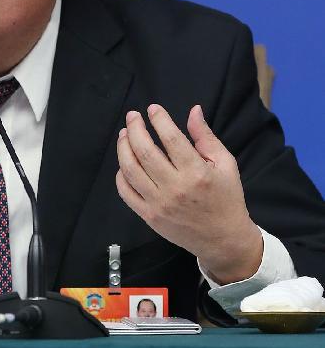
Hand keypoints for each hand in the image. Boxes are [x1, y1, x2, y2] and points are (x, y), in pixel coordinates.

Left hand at [115, 104, 262, 283]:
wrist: (223, 238)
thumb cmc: (226, 197)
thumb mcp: (225, 164)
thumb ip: (205, 136)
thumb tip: (193, 110)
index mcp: (196, 173)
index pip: (171, 139)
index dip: (159, 120)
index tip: (153, 109)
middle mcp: (175, 188)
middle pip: (145, 152)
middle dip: (135, 129)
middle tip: (132, 116)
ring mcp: (158, 203)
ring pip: (131, 170)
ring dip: (123, 148)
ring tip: (124, 134)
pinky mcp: (149, 216)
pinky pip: (126, 192)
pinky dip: (121, 175)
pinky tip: (124, 162)